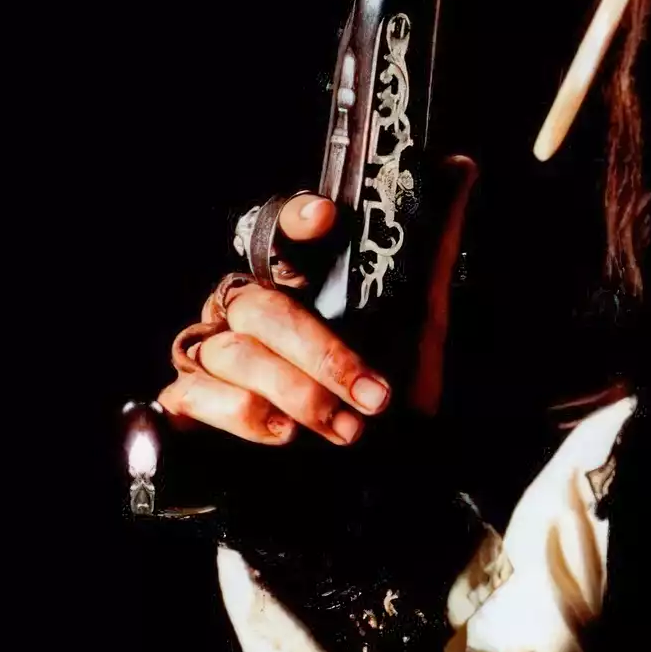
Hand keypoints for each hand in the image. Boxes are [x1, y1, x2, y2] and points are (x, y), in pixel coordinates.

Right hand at [155, 155, 477, 446]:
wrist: (374, 486)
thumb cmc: (389, 399)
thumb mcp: (421, 323)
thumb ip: (434, 248)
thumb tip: (461, 166)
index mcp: (293, 284)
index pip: (276, 232)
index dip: (292, 221)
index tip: (325, 219)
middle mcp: (247, 314)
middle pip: (259, 303)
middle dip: (319, 350)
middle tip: (372, 394)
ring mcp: (214, 359)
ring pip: (232, 352)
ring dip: (297, 391)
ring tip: (347, 428)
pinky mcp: (189, 408)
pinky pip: (195, 396)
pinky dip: (243, 414)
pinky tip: (284, 433)